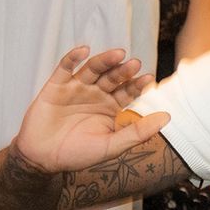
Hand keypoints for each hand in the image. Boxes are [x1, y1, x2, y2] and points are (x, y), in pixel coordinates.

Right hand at [11, 45, 169, 172]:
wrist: (42, 158)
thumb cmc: (77, 154)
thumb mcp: (111, 146)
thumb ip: (138, 132)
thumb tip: (167, 118)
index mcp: (110, 107)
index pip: (127, 91)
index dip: (137, 84)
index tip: (148, 78)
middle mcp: (95, 94)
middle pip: (112, 77)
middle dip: (123, 70)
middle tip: (134, 63)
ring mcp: (76, 88)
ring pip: (92, 69)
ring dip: (104, 60)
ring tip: (117, 54)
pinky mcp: (56, 85)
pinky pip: (65, 67)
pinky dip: (73, 58)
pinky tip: (84, 51)